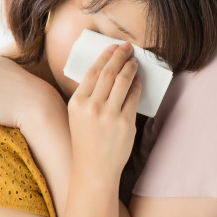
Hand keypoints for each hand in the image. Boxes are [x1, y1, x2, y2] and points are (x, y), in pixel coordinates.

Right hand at [67, 44, 141, 185]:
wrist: (94, 170)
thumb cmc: (86, 142)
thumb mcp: (77, 116)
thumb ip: (88, 96)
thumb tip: (107, 71)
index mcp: (77, 103)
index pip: (92, 72)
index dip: (105, 56)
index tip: (113, 47)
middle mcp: (92, 107)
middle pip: (109, 72)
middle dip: (120, 55)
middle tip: (127, 47)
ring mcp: (110, 115)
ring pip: (123, 81)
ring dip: (131, 67)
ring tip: (134, 61)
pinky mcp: (125, 123)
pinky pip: (134, 97)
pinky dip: (137, 85)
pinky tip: (138, 80)